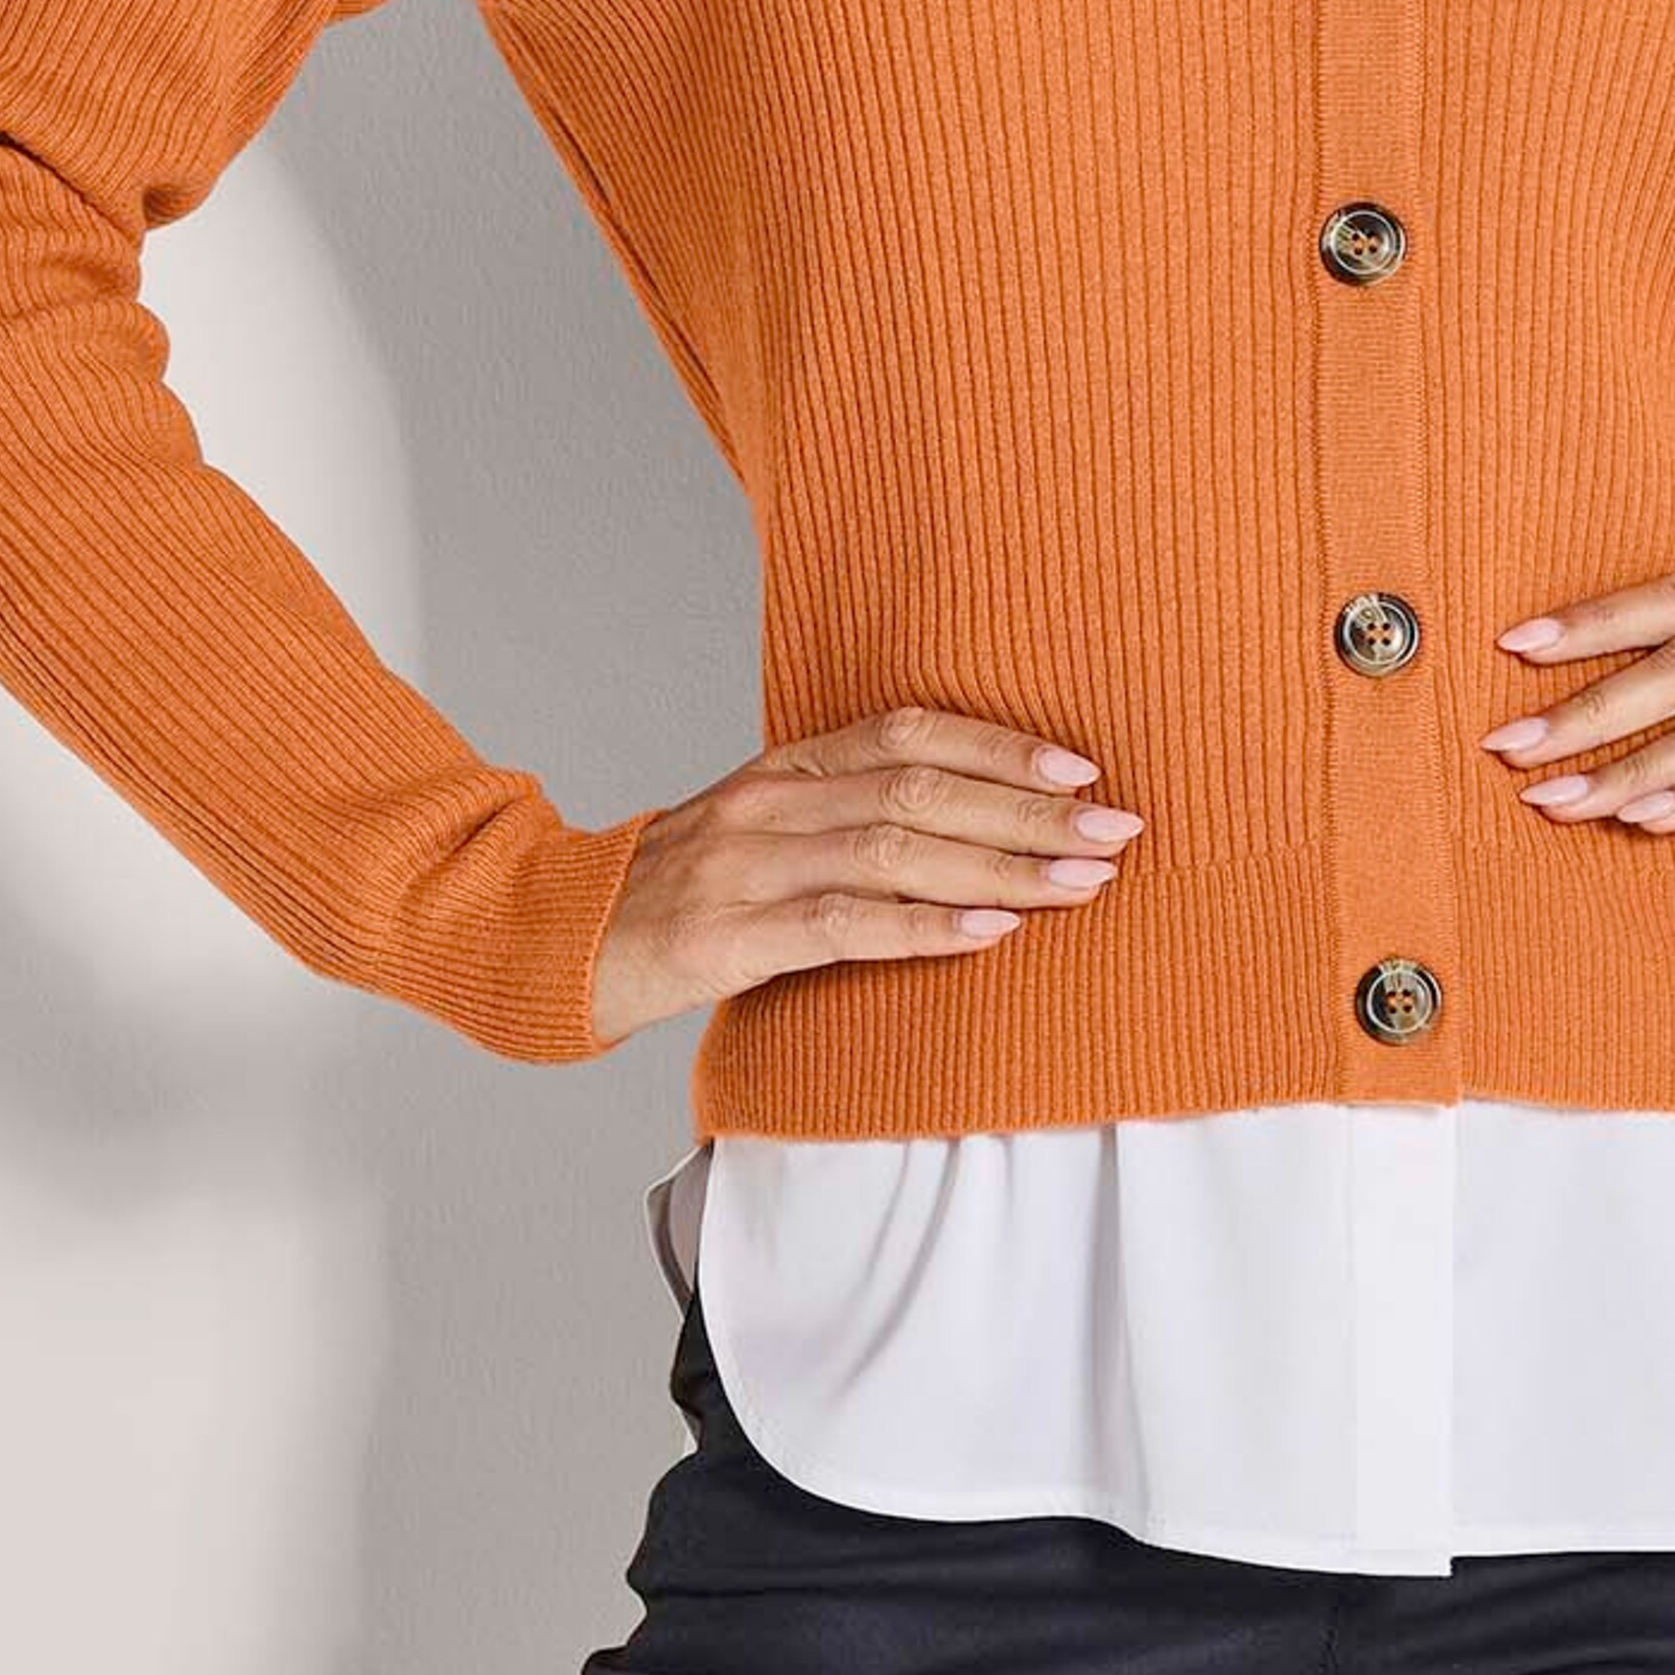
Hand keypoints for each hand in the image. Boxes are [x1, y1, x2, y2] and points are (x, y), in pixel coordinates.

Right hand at [590, 702, 1143, 1041]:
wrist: (559, 942)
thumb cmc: (681, 895)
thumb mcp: (762, 835)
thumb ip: (849, 819)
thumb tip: (975, 825)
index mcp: (785, 768)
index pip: (908, 732)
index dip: (999, 746)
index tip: (1081, 769)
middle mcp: (770, 803)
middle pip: (920, 787)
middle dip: (1028, 809)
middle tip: (1115, 831)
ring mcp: (747, 866)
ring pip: (895, 849)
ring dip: (1000, 866)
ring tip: (1079, 883)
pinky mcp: (730, 936)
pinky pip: (844, 924)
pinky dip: (925, 926)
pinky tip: (990, 930)